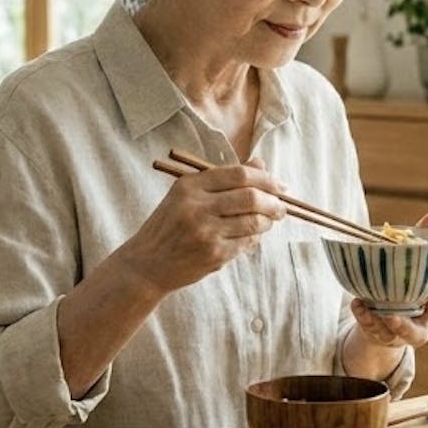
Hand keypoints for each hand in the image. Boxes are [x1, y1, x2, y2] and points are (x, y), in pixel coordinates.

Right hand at [115, 157, 286, 293]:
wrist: (146, 264)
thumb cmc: (170, 226)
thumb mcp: (187, 196)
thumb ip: (223, 179)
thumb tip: (260, 163)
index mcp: (190, 185)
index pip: (239, 174)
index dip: (266, 179)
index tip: (279, 186)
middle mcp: (197, 206)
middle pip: (251, 197)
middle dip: (274, 201)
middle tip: (281, 207)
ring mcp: (206, 232)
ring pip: (253, 221)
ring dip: (268, 221)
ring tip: (268, 221)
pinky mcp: (213, 254)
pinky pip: (247, 242)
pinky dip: (255, 238)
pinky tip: (252, 236)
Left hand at [351, 211, 427, 348]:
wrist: (386, 309)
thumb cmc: (406, 281)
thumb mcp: (415, 262)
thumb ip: (424, 241)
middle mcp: (419, 324)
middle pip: (420, 335)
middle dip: (409, 327)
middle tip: (395, 314)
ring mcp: (398, 334)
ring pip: (395, 338)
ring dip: (383, 325)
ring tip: (372, 308)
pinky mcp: (379, 335)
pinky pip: (373, 331)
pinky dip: (364, 317)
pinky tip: (357, 303)